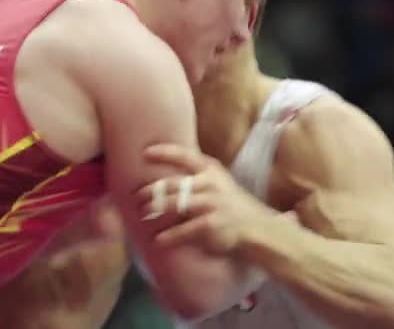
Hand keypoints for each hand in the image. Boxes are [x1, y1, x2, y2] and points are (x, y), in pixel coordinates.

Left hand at [137, 144, 275, 254]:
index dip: (163, 152)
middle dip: (150, 192)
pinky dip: (167, 237)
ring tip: (142, 215)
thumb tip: (163, 178)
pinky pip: (182, 231)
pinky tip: (157, 240)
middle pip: (171, 184)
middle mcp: (209, 184)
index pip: (184, 155)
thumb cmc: (231, 204)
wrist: (257, 228)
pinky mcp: (209, 225)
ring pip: (173, 205)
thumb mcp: (218, 181)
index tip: (144, 153)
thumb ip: (195, 176)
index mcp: (210, 170)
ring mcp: (210, 204)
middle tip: (136, 197)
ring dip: (153, 211)